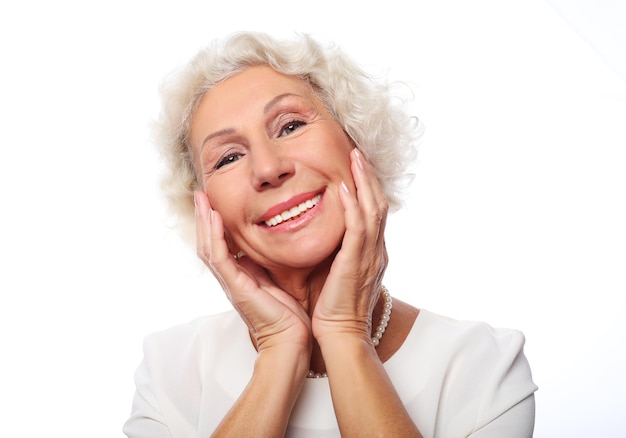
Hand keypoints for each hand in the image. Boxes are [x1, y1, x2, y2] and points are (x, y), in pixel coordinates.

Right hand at [194, 191, 311, 356]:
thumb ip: (269, 266)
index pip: (221, 245)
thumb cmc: (289, 317)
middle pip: (209, 243)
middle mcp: (231, 279)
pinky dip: (214, 236)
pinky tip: (213, 217)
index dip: (215, 224)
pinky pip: (219, 257)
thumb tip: (273, 247)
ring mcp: (231, 283)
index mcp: (240, 277)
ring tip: (201, 199)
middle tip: (201, 194)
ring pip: (208, 247)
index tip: (214, 202)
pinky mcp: (236, 288)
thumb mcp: (278, 282)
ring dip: (204, 222)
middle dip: (204, 218)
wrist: (291, 342)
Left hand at [312, 148, 388, 345]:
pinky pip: (357, 228)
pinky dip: (352, 205)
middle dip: (368, 176)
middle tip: (358, 153)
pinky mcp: (356, 263)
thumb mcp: (340, 273)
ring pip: (373, 209)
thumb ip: (339, 252)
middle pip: (378, 204)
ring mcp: (370, 256)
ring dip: (363, 181)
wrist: (340, 334)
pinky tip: (343, 187)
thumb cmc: (335, 307)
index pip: (374, 212)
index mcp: (373, 252)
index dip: (367, 187)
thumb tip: (328, 236)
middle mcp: (376, 250)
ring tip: (354, 158)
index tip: (356, 166)